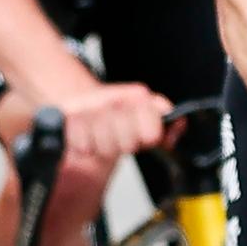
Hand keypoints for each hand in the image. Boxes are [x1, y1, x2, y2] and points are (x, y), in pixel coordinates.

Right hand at [58, 82, 175, 170]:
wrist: (84, 101)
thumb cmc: (119, 113)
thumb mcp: (147, 114)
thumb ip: (169, 123)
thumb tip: (178, 128)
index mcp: (138, 96)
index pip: (152, 135)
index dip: (149, 140)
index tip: (144, 134)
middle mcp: (115, 98)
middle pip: (129, 145)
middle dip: (125, 145)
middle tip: (119, 135)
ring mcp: (91, 106)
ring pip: (106, 149)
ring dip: (104, 147)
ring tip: (103, 135)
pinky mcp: (68, 116)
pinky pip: (84, 147)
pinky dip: (86, 146)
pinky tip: (88, 135)